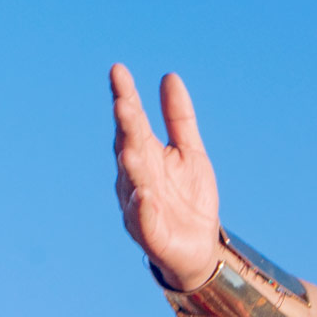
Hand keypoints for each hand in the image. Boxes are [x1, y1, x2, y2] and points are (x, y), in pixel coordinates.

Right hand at [111, 64, 219, 290]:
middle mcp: (135, 177)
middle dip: (126, 127)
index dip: (125, 97)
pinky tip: (144, 194)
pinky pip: (144, 219)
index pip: (132, 122)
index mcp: (144, 154)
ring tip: (130, 148)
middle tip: (123, 103)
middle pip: (129, 147)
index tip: (118, 70)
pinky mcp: (150, 232)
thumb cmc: (188, 197)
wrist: (198, 246)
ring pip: (133, 182)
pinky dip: (143, 207)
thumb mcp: (190, 152)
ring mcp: (139, 204)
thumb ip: (178, 118)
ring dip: (131, 166)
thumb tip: (169, 76)